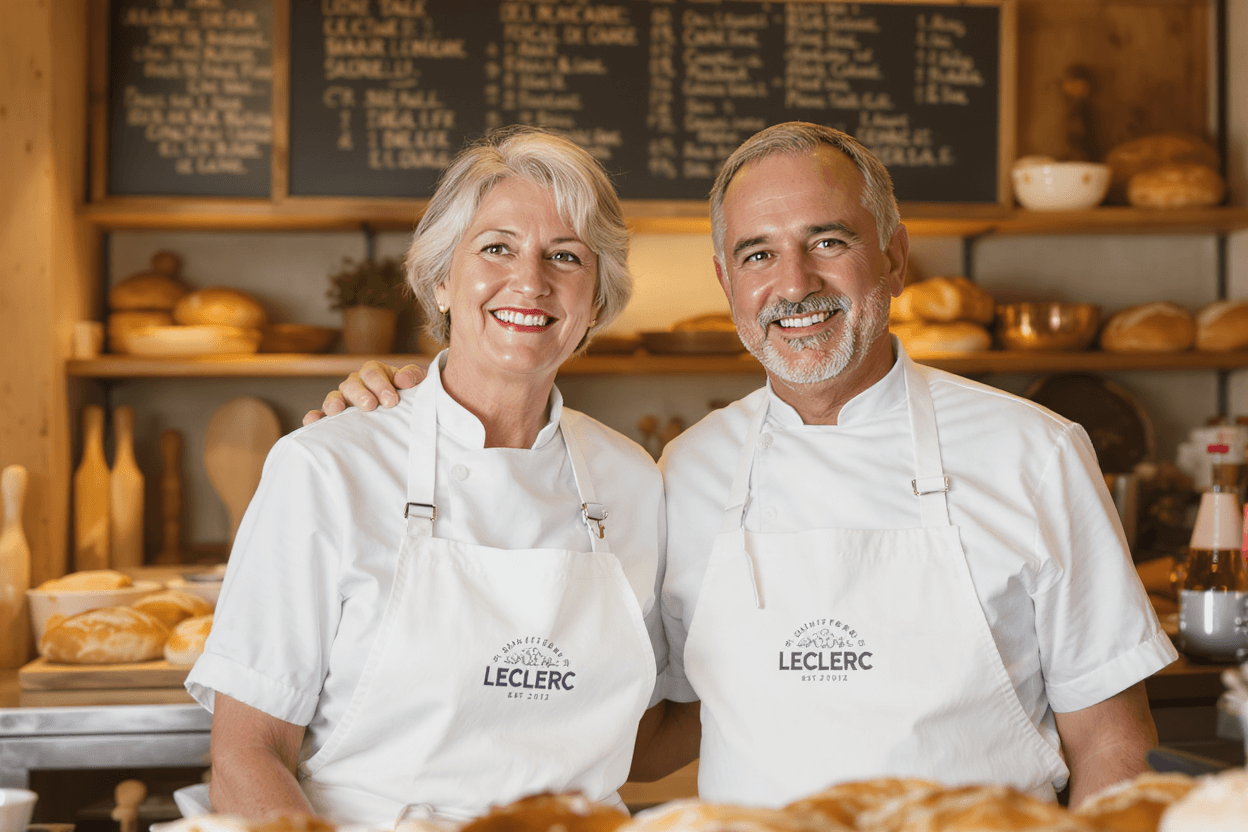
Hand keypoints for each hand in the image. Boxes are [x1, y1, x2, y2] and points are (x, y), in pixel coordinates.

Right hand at [302, 361, 424, 425]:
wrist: (402, 410)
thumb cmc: (408, 395)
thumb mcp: (415, 383)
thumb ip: (412, 377)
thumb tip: (404, 380)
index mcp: (374, 372)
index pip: (373, 373)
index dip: (381, 385)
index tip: (392, 401)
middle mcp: (355, 383)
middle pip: (353, 384)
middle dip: (360, 394)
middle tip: (370, 406)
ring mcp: (343, 399)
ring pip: (335, 396)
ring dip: (334, 402)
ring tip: (336, 410)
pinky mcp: (334, 416)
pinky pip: (321, 414)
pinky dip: (315, 417)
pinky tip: (312, 422)